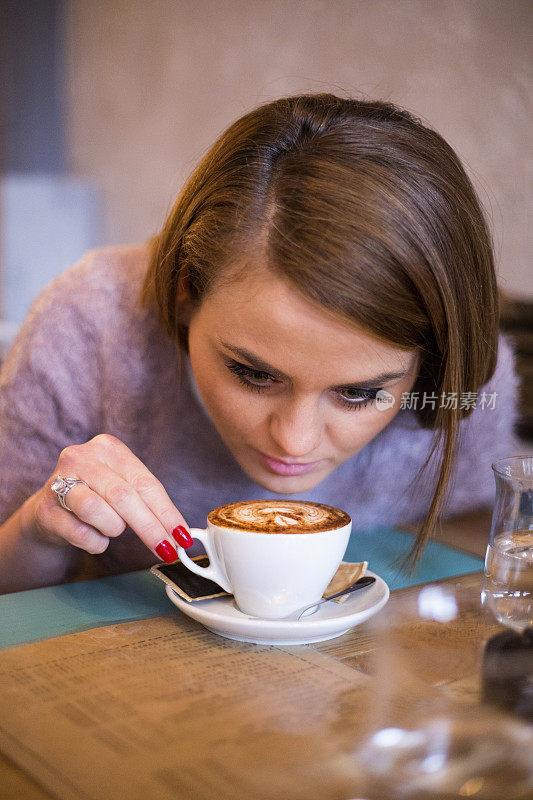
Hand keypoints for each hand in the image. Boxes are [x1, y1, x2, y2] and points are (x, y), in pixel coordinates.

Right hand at [28, 434, 192, 561]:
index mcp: (108, 448)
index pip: (145, 482)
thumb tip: (180, 532)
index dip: (166, 512)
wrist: (49, 510)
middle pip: (124, 496)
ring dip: (113, 528)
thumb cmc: (95, 496)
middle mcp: (82, 457)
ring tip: (112, 528)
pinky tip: (94, 537)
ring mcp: (59, 481)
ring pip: (97, 510)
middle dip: (150, 528)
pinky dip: (95, 542)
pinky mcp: (45, 509)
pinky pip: (80, 533)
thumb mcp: (122, 486)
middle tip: (167, 550)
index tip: (182, 535)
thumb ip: (148, 501)